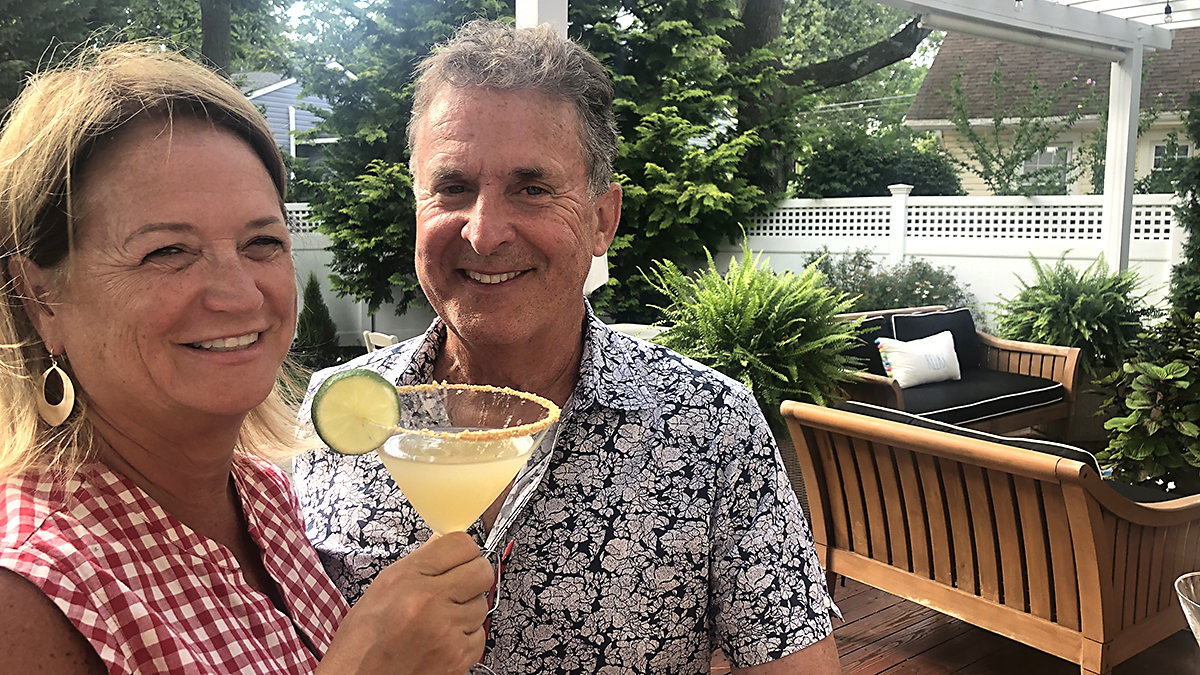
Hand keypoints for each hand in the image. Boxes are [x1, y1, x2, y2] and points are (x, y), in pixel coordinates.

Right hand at [319, 532, 493, 674]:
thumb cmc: (362, 641)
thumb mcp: (381, 589)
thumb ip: (416, 564)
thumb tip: (440, 545)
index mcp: (407, 579)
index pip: (461, 544)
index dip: (462, 551)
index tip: (458, 558)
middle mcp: (429, 602)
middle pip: (481, 571)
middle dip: (473, 575)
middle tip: (459, 585)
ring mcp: (446, 631)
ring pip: (482, 605)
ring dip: (467, 610)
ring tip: (440, 618)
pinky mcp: (457, 657)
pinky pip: (479, 635)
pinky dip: (466, 637)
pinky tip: (443, 639)